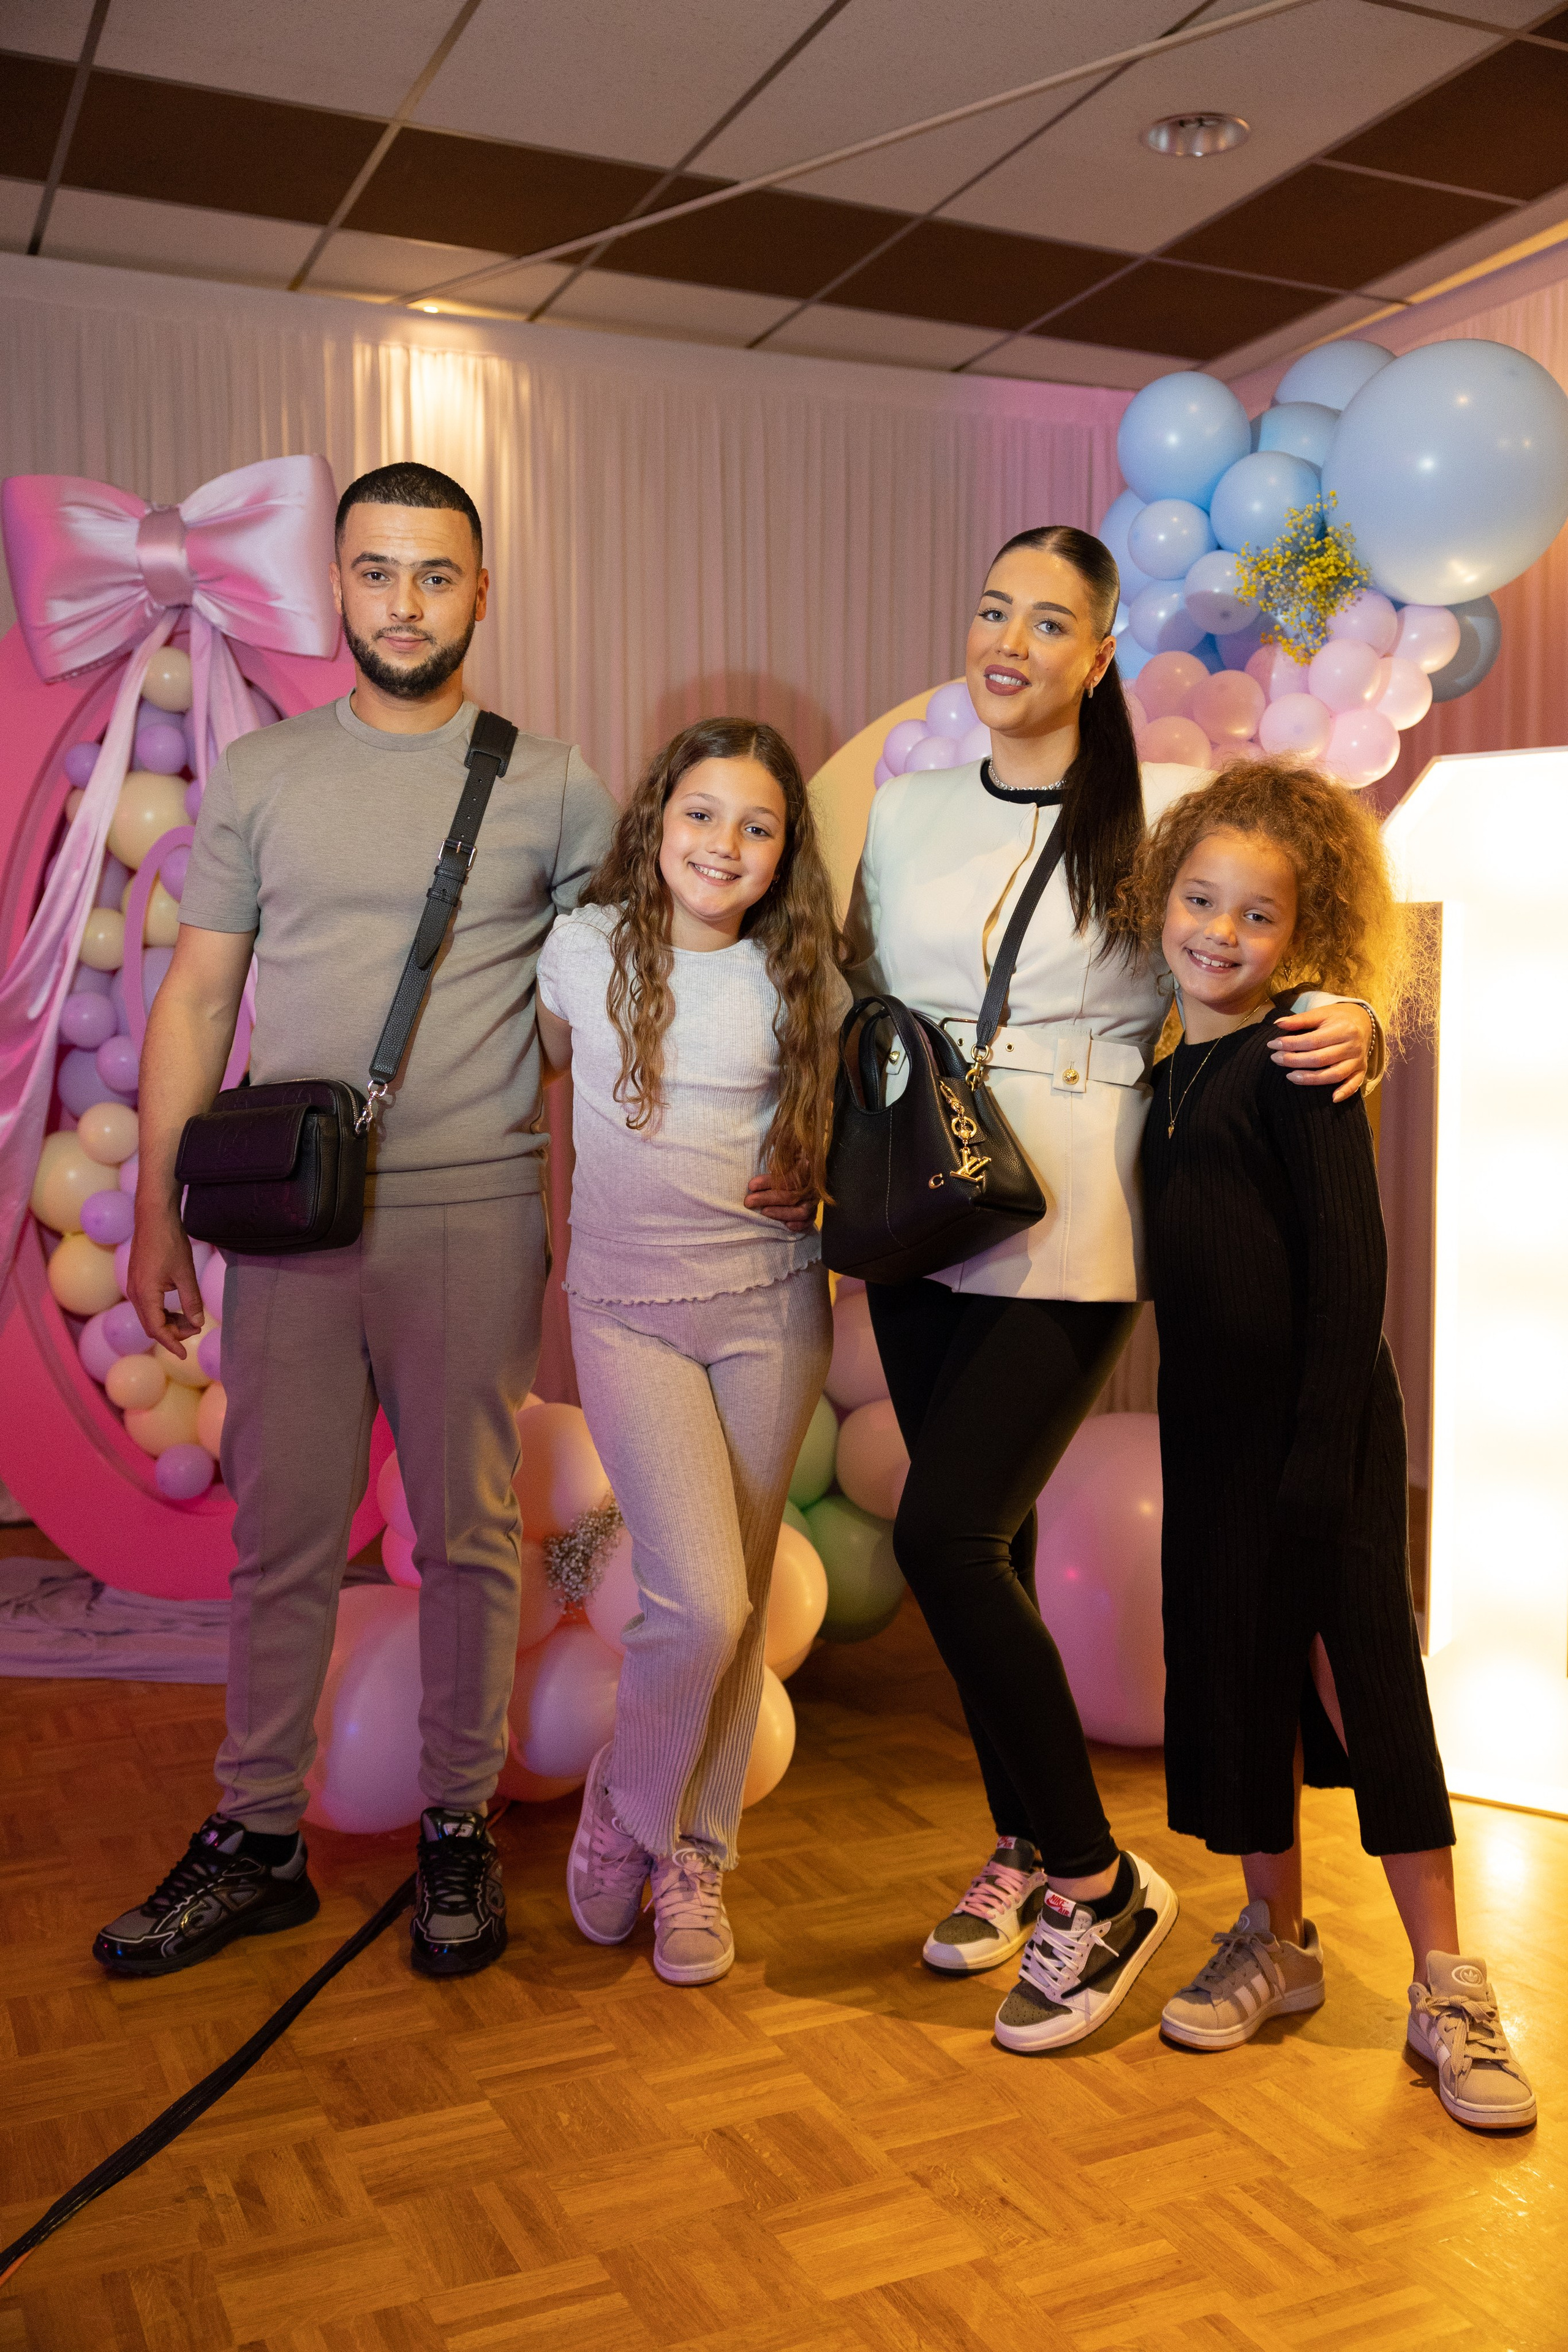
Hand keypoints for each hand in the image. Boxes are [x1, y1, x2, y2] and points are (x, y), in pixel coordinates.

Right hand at [127, 1209, 202, 1356]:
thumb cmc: (170, 1243)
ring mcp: (134, 1287)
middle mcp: (134, 1294)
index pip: (157, 1329)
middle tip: (195, 1330)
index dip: (172, 1344)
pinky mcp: (137, 1280)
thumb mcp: (185, 1274)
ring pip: (149, 1315)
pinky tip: (178, 1308)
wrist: (153, 1218)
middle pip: (152, 1325)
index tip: (185, 1355)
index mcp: (145, 1295)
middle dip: (172, 1333)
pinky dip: (162, 1311)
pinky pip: (148, 1305)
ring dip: (168, 1322)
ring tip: (190, 1320)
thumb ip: (191, 1301)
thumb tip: (197, 1324)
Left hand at [745, 1171, 817, 1233]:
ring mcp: (813, 1201)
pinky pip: (808, 1221)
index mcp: (806, 1170)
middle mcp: (811, 1187)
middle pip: (790, 1196)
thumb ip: (778, 1167)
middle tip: (749, 1201)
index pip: (787, 1178)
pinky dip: (798, 1225)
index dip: (768, 1182)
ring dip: (780, 1213)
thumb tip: (762, 1175)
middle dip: (767, 1199)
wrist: (799, 1179)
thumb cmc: (786, 1170)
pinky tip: (786, 1225)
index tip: (751, 1186)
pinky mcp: (813, 1213)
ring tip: (763, 1213)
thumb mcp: (785, 1162)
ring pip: (800, 1211)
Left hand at [1269, 1003, 1371, 1103]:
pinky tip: (1332, 1099)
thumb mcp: (1321, 1013)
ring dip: (1311, 1079)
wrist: (1363, 1021)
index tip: (1272, 1045)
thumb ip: (1300, 1019)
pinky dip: (1345, 1092)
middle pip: (1320, 1059)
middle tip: (1275, 1059)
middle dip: (1294, 1061)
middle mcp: (1352, 1046)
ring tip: (1290, 1076)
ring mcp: (1358, 1060)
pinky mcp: (1361, 1070)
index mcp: (1343, 1029)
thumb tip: (1278, 1023)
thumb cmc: (1337, 1018)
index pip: (1312, 1040)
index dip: (1290, 1044)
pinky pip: (1354, 1084)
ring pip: (1334, 1074)